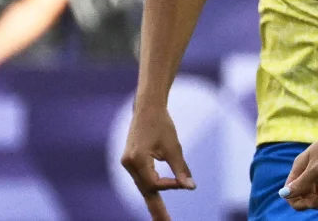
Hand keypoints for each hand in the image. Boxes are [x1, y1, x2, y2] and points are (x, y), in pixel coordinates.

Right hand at [120, 106, 195, 220]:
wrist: (147, 108)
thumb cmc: (162, 124)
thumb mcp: (173, 146)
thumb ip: (180, 168)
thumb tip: (190, 187)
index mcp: (137, 160)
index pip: (154, 183)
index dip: (170, 186)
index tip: (183, 182)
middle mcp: (128, 164)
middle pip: (145, 190)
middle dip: (156, 209)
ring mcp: (127, 163)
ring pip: (143, 186)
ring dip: (154, 200)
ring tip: (163, 219)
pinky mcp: (130, 161)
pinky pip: (142, 179)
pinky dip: (151, 189)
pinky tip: (157, 201)